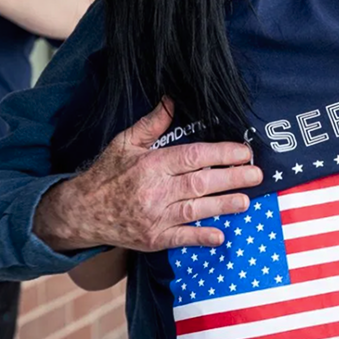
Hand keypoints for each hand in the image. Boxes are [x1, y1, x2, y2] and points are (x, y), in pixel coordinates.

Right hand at [33, 99, 262, 252]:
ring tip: (246, 201)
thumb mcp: (125, 142)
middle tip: (257, 175)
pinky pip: (181, 238)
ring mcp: (155, 217)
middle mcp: (156, 190)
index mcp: (152, 164)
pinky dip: (201, 237)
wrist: (81, 212)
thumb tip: (170, 99)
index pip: (194, 156)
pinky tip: (220, 236)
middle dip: (232, 178)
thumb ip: (152, 123)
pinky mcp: (153, 239)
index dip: (222, 154)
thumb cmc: (107, 174)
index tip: (244, 152)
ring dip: (223, 205)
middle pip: (201, 183)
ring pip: (196, 210)